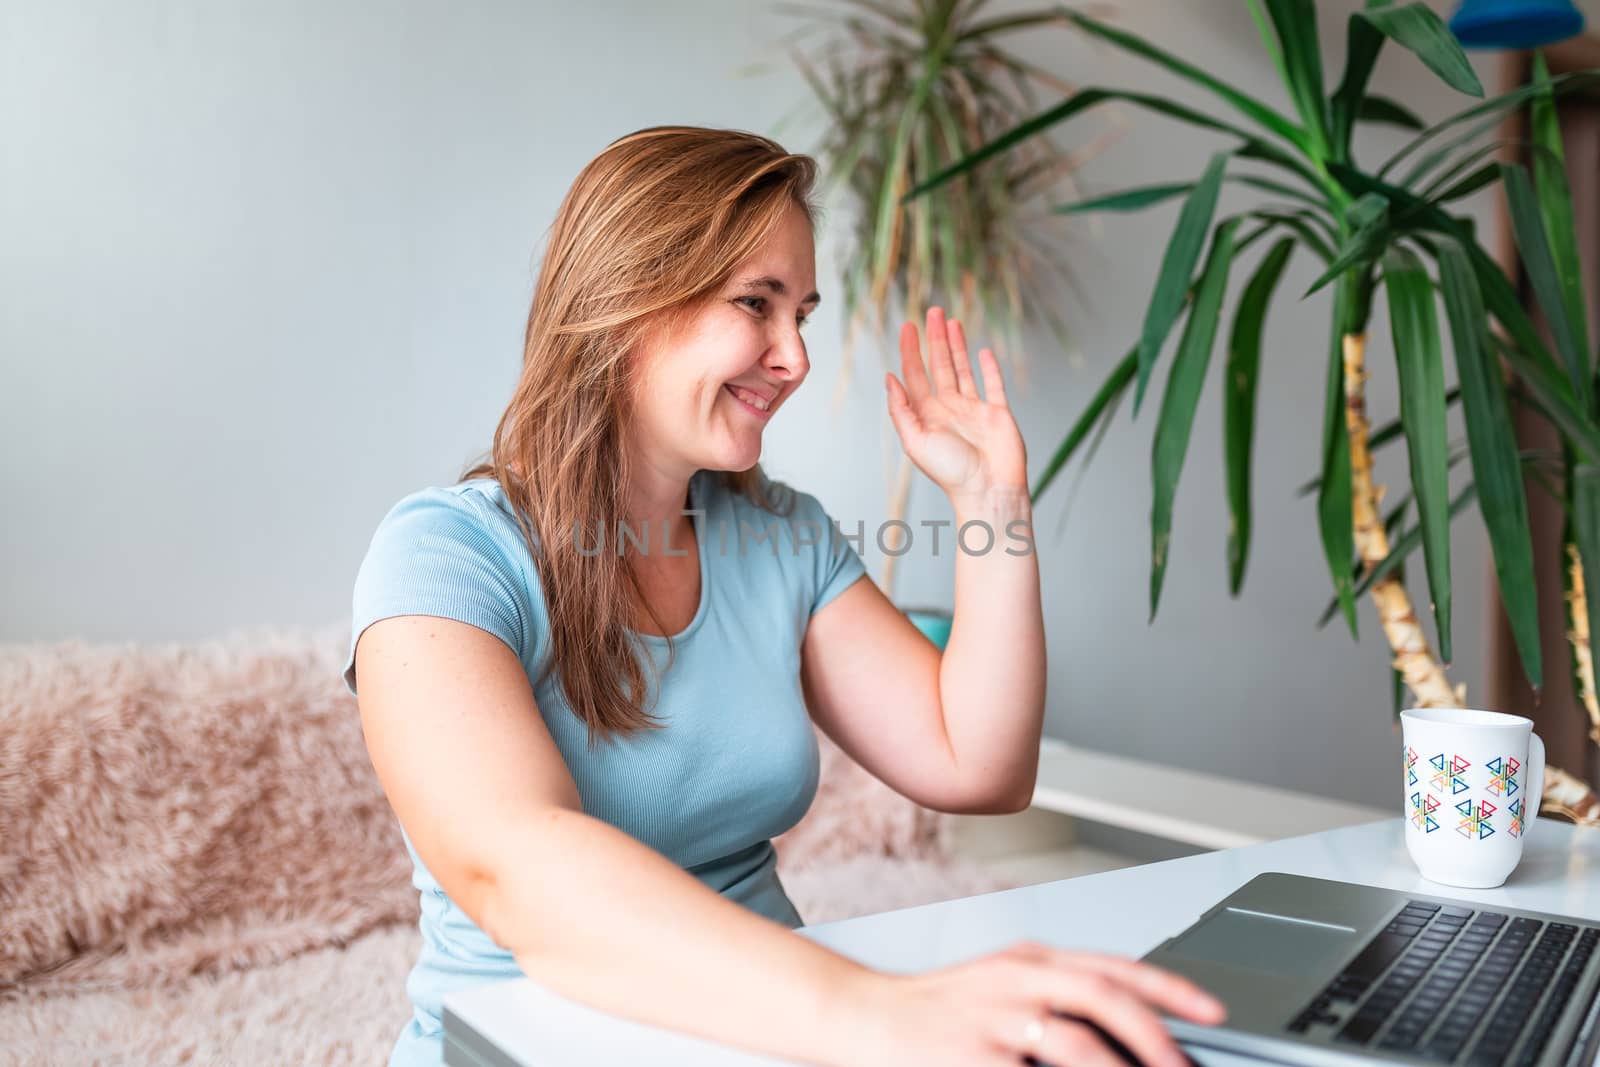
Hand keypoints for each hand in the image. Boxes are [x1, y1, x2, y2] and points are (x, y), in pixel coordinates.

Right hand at [834, 940, 1226, 1066]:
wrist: (863, 1017)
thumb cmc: (939, 1012)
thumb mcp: (1003, 987)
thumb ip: (1058, 998)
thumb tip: (1126, 1027)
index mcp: (1030, 960)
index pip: (1113, 966)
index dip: (1170, 986)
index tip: (1214, 1010)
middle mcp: (1015, 979)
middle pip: (1102, 996)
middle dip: (1154, 1036)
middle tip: (1182, 1065)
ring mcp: (991, 1018)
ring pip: (1074, 1042)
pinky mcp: (968, 1055)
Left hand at [885, 307, 1028, 508]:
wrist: (988, 491)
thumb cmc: (951, 472)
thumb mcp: (915, 440)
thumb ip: (901, 408)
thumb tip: (888, 377)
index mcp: (928, 414)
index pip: (915, 374)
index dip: (910, 350)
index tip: (907, 327)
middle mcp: (950, 409)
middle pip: (939, 365)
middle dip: (934, 339)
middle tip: (933, 311)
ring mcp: (974, 410)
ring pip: (963, 370)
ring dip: (957, 346)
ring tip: (952, 322)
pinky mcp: (998, 414)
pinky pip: (993, 385)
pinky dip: (989, 368)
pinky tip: (983, 352)